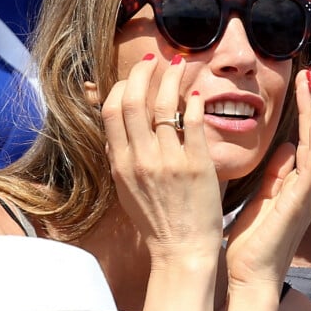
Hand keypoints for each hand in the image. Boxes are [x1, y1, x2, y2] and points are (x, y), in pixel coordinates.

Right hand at [102, 54, 221, 310]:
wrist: (182, 251)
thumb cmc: (155, 220)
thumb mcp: (126, 188)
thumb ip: (122, 156)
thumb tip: (118, 126)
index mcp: (121, 163)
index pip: (112, 111)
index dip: (121, 86)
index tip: (133, 76)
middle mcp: (141, 159)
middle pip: (134, 100)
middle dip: (143, 72)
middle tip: (155, 58)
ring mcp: (169, 161)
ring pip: (165, 105)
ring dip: (172, 78)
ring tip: (180, 64)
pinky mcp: (197, 165)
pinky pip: (194, 123)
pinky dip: (195, 103)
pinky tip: (197, 94)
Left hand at [224, 69, 310, 294]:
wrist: (251, 278)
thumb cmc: (253, 241)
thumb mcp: (264, 197)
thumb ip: (276, 172)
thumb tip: (286, 145)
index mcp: (298, 184)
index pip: (308, 141)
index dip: (307, 113)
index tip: (302, 86)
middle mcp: (309, 186)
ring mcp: (309, 193)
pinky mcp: (301, 202)